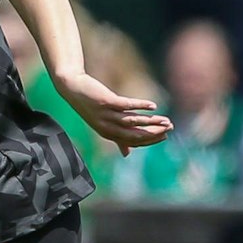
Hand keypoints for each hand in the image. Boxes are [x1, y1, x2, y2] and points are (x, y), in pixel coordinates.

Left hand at [52, 72, 172, 154]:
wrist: (72, 88)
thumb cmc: (90, 106)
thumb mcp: (103, 124)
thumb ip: (117, 139)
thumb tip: (127, 154)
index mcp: (109, 134)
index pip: (133, 141)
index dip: (150, 140)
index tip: (165, 135)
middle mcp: (107, 127)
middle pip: (135, 134)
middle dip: (154, 132)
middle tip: (170, 127)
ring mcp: (106, 114)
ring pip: (133, 121)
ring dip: (151, 121)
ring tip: (166, 119)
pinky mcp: (106, 101)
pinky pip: (126, 105)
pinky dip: (141, 106)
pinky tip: (153, 106)